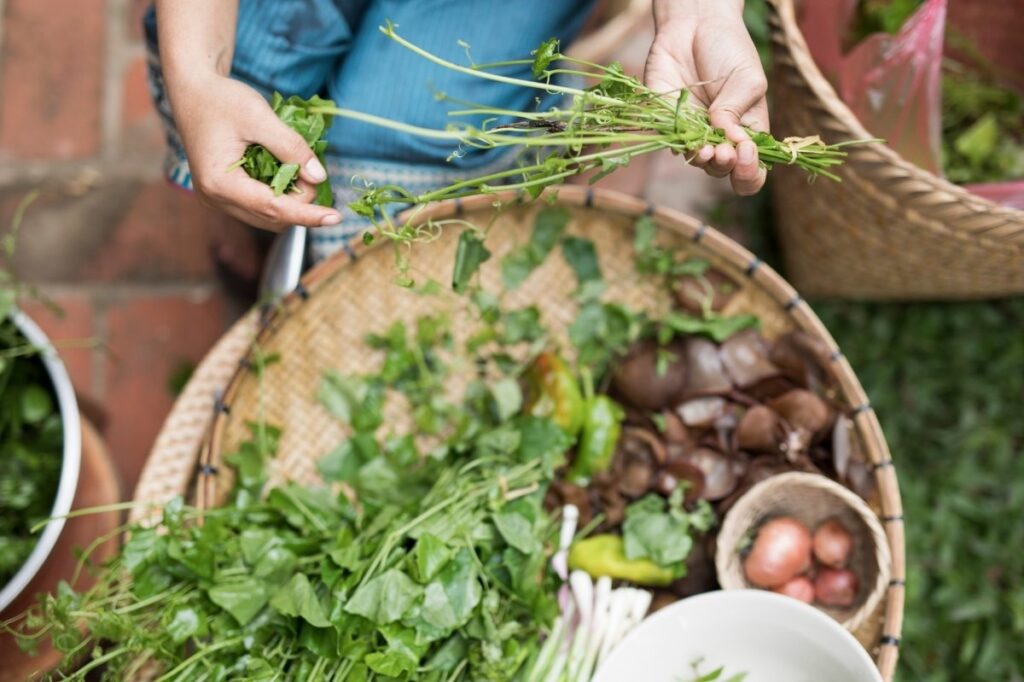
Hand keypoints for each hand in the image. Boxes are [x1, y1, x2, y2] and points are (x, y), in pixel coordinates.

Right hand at [169, 76, 341, 230]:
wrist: (193, 91)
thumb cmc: (222, 99)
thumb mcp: (260, 117)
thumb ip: (291, 147)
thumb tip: (319, 177)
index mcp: (219, 182)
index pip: (273, 208)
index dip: (308, 214)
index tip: (336, 217)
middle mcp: (215, 198)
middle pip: (271, 218)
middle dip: (299, 203)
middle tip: (312, 171)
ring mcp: (217, 198)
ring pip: (266, 216)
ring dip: (290, 200)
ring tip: (299, 170)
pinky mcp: (222, 193)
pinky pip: (257, 206)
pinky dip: (277, 194)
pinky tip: (286, 173)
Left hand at [645, 0, 768, 194]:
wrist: (694, 25)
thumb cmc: (728, 51)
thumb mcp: (746, 79)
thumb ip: (736, 111)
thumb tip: (727, 139)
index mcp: (746, 133)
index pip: (751, 171)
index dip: (750, 173)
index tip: (747, 153)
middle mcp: (719, 139)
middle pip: (723, 172)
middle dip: (727, 167)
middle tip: (728, 151)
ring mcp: (691, 134)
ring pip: (697, 163)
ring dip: (704, 161)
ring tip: (709, 150)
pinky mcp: (665, 124)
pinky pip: (671, 143)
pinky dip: (680, 144)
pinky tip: (690, 138)